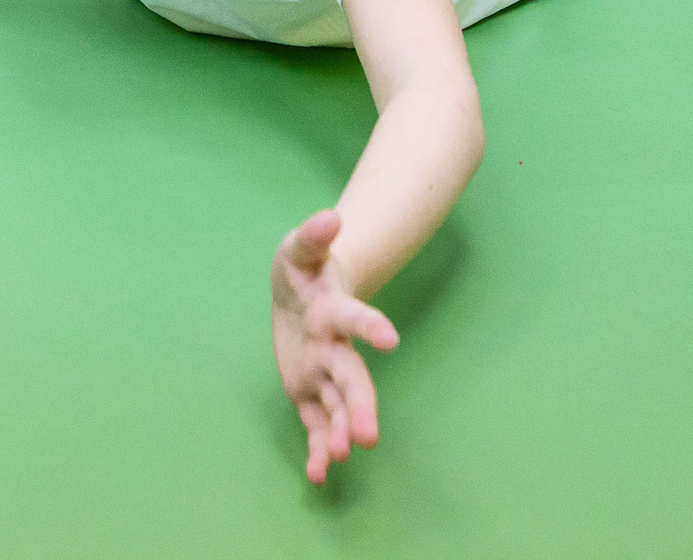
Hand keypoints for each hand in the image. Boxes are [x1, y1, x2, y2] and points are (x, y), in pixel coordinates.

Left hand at [271, 209, 398, 484]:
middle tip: (368, 436)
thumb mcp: (301, 248)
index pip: (353, 318)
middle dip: (359, 406)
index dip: (370, 327)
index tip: (391, 340)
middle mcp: (334, 348)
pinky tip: (319, 475)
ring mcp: (323, 373)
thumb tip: (329, 218)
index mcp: (334, 312)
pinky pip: (316, 423)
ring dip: (339, 433)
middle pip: (350, 378)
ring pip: (337, 406)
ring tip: (342, 457)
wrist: (304, 291)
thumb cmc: (304, 268)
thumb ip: (314, 236)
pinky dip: (317, 449)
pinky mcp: (308, 392)